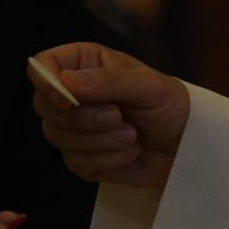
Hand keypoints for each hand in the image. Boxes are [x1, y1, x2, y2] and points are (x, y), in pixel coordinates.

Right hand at [29, 43, 190, 187]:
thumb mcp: (147, 85)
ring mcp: (75, 129)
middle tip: (118, 117)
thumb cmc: (171, 106)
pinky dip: (106, 161)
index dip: (46, 84)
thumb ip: (107, 81)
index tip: (67, 99)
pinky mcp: (84, 159)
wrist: (188, 146)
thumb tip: (66, 84)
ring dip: (99, 141)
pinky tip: (130, 152)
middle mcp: (73, 95)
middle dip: (82, 118)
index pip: (39, 68)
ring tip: (133, 135)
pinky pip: (75, 163)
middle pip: (44, 107)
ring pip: (57, 137)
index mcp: (82, 65)